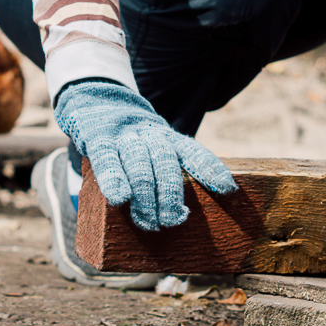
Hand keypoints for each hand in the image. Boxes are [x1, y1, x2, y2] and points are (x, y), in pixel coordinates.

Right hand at [55, 81, 237, 230]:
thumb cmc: (133, 141)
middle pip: (165, 160)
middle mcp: (150, 134)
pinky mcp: (98, 139)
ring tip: (149, 223)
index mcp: (169, 137)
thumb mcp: (155, 147)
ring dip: (145, 195)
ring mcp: (124, 136)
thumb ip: (167, 173)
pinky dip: (114, 180)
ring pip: (139, 163)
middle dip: (171, 193)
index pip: (193, 152)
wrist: (97, 103)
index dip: (210, 169)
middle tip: (173, 220)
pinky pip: (108, 160)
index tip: (228, 189)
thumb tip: (179, 217)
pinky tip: (120, 199)